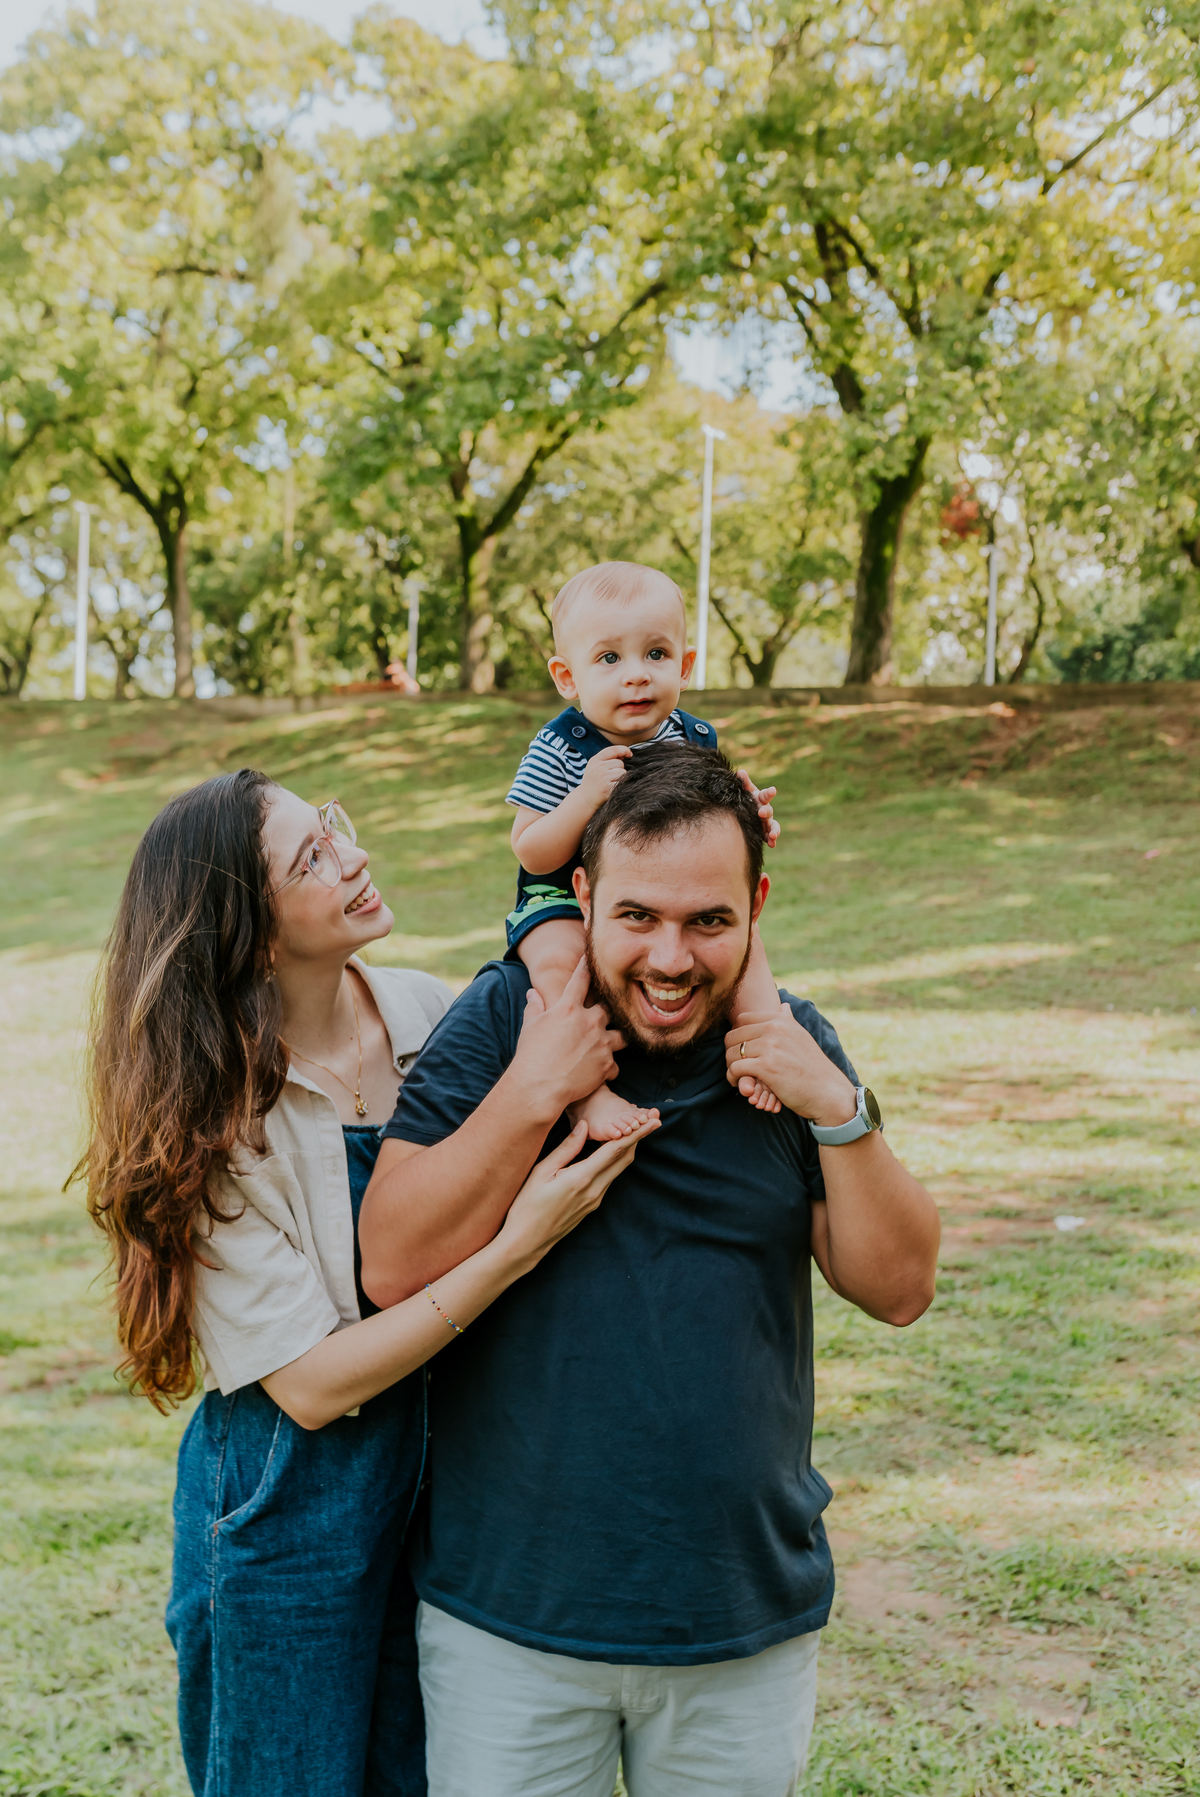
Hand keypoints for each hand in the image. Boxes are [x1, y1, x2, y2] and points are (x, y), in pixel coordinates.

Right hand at [498, 1114, 659, 1266]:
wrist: (526, 1242)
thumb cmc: (527, 1206)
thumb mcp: (541, 1172)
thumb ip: (566, 1148)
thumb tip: (585, 1126)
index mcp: (582, 1178)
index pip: (616, 1150)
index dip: (637, 1133)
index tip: (652, 1120)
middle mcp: (595, 1190)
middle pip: (624, 1159)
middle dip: (639, 1138)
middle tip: (652, 1119)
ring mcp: (595, 1200)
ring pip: (618, 1169)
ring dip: (628, 1149)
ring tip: (636, 1130)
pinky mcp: (592, 1205)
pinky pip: (609, 1178)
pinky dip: (616, 1161)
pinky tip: (613, 1151)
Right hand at [516, 956, 624, 1118]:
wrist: (539, 1087)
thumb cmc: (530, 1056)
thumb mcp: (530, 1027)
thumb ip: (535, 1007)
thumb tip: (532, 993)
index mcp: (568, 1008)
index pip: (581, 979)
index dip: (587, 966)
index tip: (591, 958)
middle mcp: (589, 1021)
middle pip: (609, 1009)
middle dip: (607, 1013)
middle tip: (602, 1019)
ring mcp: (601, 1043)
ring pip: (621, 1036)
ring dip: (615, 1040)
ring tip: (609, 1046)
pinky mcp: (607, 1064)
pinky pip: (615, 1064)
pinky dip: (608, 1068)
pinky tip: (600, 1072)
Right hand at [579, 745, 632, 811]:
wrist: (585, 799)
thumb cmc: (593, 782)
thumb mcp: (594, 766)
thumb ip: (608, 758)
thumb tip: (626, 753)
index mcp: (595, 760)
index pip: (613, 750)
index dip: (624, 750)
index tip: (629, 754)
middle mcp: (599, 767)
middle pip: (620, 763)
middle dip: (619, 769)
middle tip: (610, 777)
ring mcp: (603, 777)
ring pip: (623, 772)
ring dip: (621, 778)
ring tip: (611, 782)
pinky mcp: (608, 788)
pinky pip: (623, 782)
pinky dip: (621, 785)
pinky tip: (612, 788)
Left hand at [725, 1004, 855, 1124]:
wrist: (827, 1092)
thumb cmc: (812, 1067)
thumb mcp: (802, 1037)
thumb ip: (788, 1020)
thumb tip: (783, 1006)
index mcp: (780, 1020)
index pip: (742, 1019)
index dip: (737, 1035)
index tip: (741, 1049)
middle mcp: (775, 1029)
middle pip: (733, 1035)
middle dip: (730, 1052)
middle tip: (736, 1066)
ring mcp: (770, 1047)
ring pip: (732, 1052)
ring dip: (730, 1066)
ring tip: (738, 1076)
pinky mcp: (766, 1067)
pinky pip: (735, 1068)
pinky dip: (733, 1077)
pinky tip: (740, 1084)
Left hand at [737, 768, 779, 847]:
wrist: (746, 812)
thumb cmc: (747, 799)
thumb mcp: (745, 791)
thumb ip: (744, 783)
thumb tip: (740, 772)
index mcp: (761, 799)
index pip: (765, 795)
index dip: (769, 793)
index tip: (772, 790)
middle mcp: (766, 810)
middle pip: (768, 811)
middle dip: (766, 812)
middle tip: (762, 813)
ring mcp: (767, 822)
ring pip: (773, 826)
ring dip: (774, 830)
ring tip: (773, 835)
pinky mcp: (765, 832)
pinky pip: (770, 837)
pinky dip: (772, 840)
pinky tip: (772, 845)